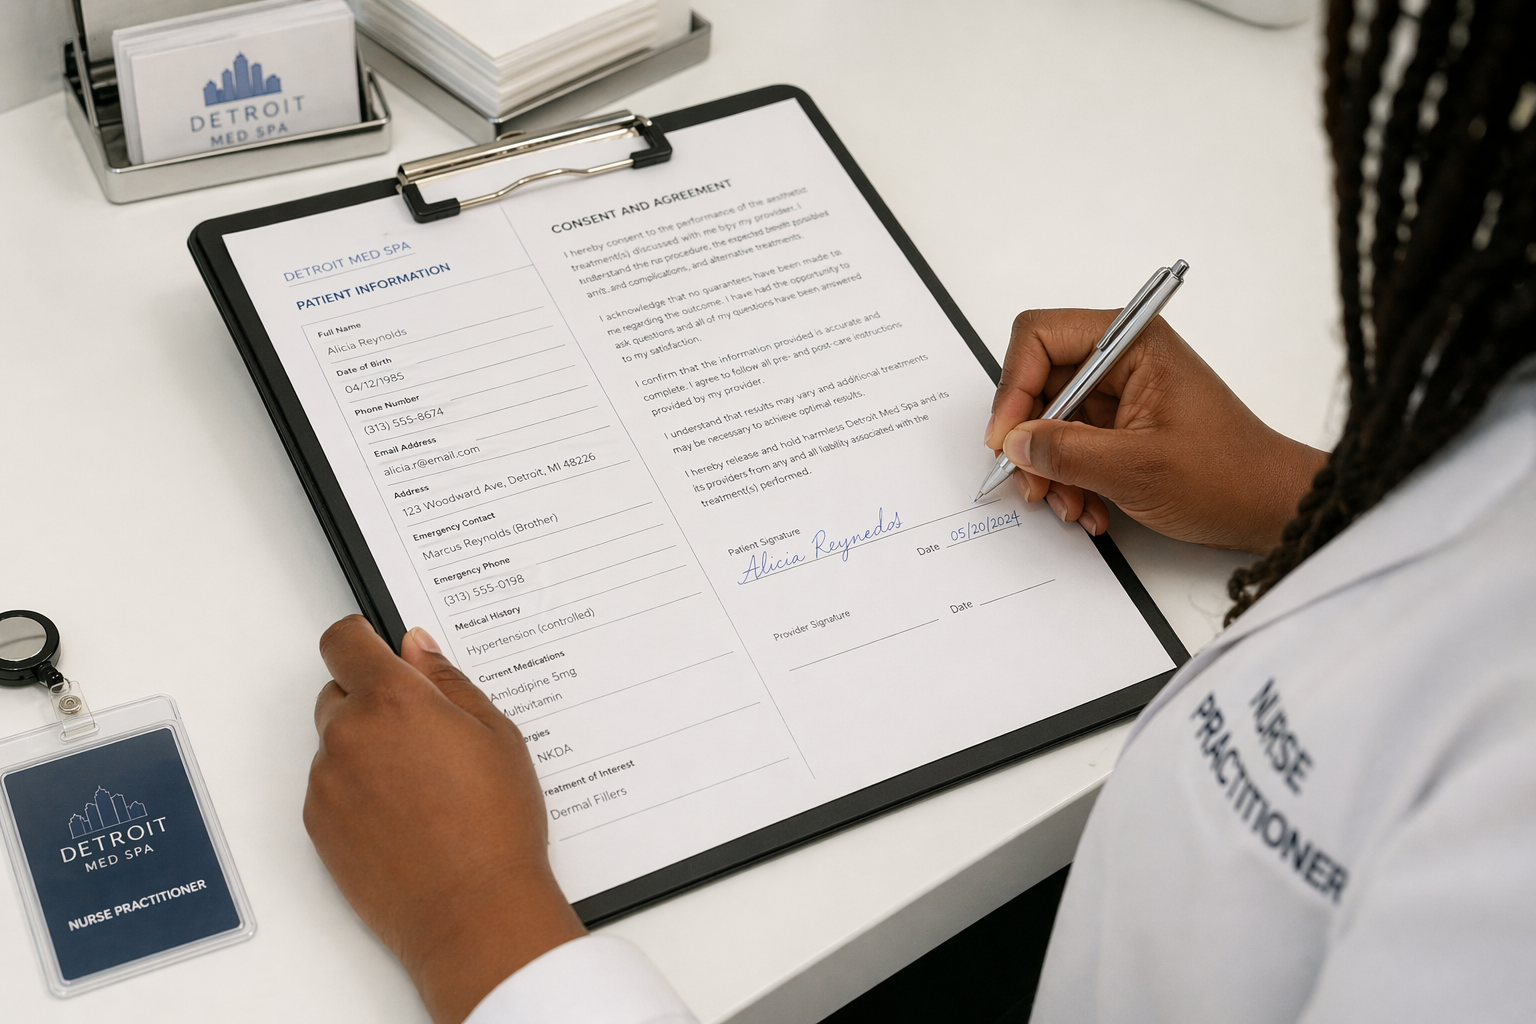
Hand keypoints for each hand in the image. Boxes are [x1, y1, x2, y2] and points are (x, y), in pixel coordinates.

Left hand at [304, 616, 584, 1023]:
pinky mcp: (317, 825)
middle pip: (337, 692)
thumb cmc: (495, 826)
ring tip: (420, 786)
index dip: (359, 638)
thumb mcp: (495, 734)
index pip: (343, 641)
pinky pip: (330, 787)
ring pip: (335, 743)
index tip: (374, 646)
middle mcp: (349, 736)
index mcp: (394, 701)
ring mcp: (327, 783)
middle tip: (422, 733)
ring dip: (364, 748)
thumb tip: (416, 648)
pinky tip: (404, 815)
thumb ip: (448, 681)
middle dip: (371, 700)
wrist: (471, 911)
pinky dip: (356, 791)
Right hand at [983, 308, 1326, 552]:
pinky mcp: (1120, 425)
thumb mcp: (1135, 468)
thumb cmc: (1227, 476)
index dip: (1013, 387)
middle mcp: (1122, 360)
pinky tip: (1089, 507)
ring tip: (1070, 505)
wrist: (1269, 508)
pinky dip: (1070, 479)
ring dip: (1049, 469)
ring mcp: (1120, 393)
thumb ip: (1065, 452)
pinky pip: (1070, 445)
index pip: (1040, 337)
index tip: (1006, 438)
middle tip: (1031, 482)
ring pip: (1049, 421)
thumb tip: (1014, 443)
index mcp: (1131, 343)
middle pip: (1038, 383)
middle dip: (1029, 439)